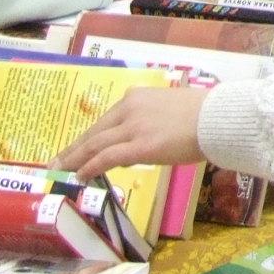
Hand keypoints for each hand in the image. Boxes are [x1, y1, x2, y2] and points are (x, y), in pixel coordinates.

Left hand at [57, 87, 208, 178]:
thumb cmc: (201, 113)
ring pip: (95, 145)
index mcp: (136, 98)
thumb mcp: (168, 109)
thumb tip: (135, 143)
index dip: (87, 137)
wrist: (217, 118)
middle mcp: (130, 109)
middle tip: (56, 161)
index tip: (75, 148)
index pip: (104, 121)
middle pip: (94, 132)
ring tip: (60, 171)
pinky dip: (90, 167)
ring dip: (74, 159)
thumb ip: (147, 122)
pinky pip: (107, 158)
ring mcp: (133, 128)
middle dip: (73, 149)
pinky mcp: (140, 147)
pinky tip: (80, 175)